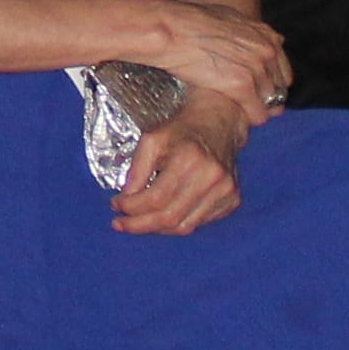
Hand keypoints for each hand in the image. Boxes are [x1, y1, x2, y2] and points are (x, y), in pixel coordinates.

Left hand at [111, 93, 249, 236]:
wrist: (219, 121)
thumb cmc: (182, 129)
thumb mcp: (151, 139)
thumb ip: (136, 169)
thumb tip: (125, 199)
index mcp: (190, 159)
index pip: (156, 198)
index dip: (132, 207)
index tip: (116, 205)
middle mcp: (212, 178)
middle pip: (170, 217)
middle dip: (140, 225)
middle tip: (121, 224)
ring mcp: (226, 191)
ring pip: (184, 227)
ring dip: (157, 228)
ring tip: (140, 221)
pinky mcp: (232, 200)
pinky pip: (199, 223)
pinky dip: (177, 224)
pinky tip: (164, 215)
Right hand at [136, 0, 290, 120]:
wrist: (173, 31)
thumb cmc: (190, 24)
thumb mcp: (227, 20)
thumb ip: (245, 33)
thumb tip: (251, 41)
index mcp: (265, 35)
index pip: (283, 70)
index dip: (271, 85)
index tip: (260, 93)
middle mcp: (267, 51)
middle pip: (279, 88)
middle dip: (266, 99)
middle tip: (248, 107)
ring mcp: (257, 68)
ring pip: (270, 103)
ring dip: (256, 109)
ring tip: (239, 112)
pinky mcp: (243, 86)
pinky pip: (259, 113)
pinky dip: (250, 118)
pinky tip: (237, 119)